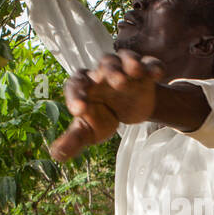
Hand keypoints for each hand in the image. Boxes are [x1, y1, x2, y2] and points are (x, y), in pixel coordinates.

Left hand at [50, 50, 165, 160]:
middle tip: (117, 82)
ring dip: (129, 64)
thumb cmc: (103, 118)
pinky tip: (156, 74)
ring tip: (135, 72)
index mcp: (84, 85)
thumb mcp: (88, 131)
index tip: (79, 112)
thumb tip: (57, 155)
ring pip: (124, 60)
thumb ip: (73, 140)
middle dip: (110, 71)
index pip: (75, 85)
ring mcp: (124, 70)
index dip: (76, 96)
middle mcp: (102, 73)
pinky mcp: (144, 72)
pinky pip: (149, 64)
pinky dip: (153, 67)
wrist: (129, 111)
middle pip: (103, 65)